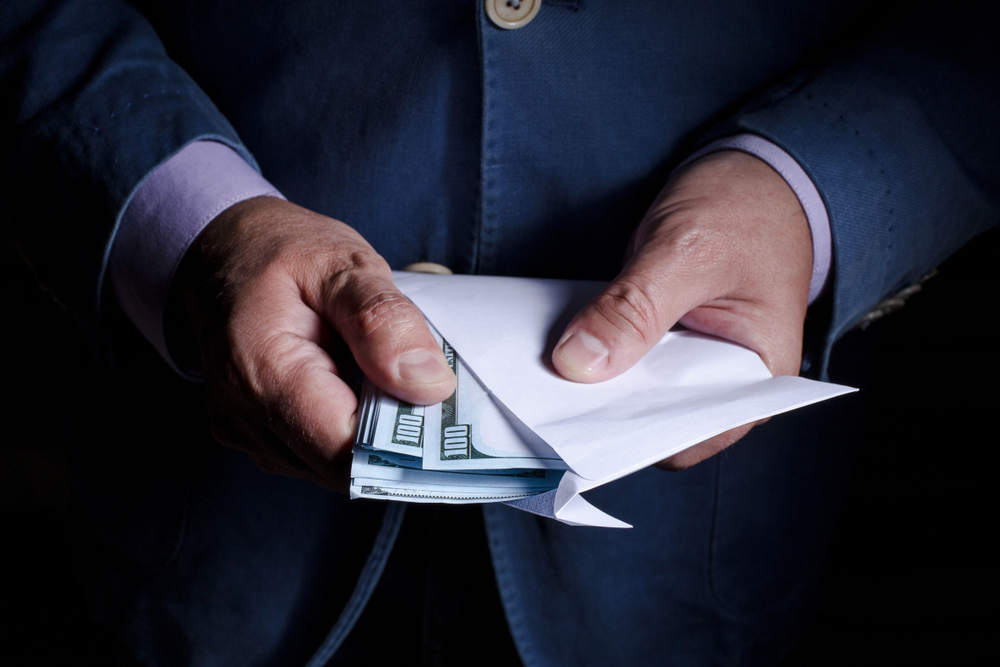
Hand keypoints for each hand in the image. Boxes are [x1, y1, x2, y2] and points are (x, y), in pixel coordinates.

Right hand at [176, 196, 455, 489]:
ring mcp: (247, 432)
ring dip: (374, 435)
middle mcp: (245, 416)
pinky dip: (351, 428)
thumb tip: (430, 384)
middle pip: (343, 465)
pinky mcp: (257, 437)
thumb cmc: (280, 251)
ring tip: (388, 378)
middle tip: (430, 388)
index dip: (405, 444)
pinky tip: (360, 387)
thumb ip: (383, 320)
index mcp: (263, 370)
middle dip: (396, 439)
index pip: (347, 449)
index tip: (446, 416)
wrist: (222, 252)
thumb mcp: (340, 262)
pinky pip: (317, 453)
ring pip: (333, 466)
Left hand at [552, 151, 811, 469]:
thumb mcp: (689, 252)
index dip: (631, 435)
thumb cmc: (746, 209)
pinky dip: (592, 348)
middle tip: (549, 391)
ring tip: (547, 368)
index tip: (576, 421)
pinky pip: (619, 354)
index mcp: (755, 381)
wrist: (752, 171)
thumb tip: (577, 364)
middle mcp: (720, 383)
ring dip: (592, 378)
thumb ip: (636, 309)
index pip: (686, 437)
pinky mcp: (658, 336)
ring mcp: (687, 360)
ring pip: (629, 388)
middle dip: (603, 408)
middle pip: (651, 419)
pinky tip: (560, 341)